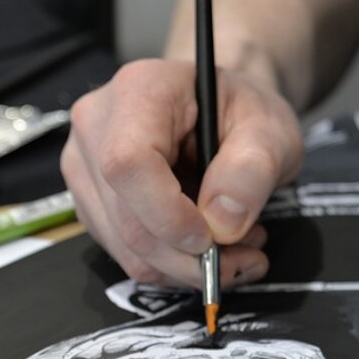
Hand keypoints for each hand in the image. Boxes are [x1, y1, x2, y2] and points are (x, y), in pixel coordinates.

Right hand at [60, 58, 303, 287]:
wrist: (223, 111)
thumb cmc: (241, 112)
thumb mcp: (270, 130)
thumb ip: (252, 170)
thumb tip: (222, 222)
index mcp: (138, 91)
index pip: (128, 163)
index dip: (169, 215)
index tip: (214, 236)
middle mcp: (97, 127)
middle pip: (127, 219)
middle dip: (189, 257)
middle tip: (244, 257)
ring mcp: (87, 168)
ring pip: (126, 248)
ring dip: (186, 267)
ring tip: (233, 247)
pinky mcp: (93, 203)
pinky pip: (127, 255)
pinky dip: (172, 266)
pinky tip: (205, 246)